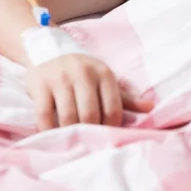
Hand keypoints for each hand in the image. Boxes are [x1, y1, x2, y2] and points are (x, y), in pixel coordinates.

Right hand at [26, 54, 152, 130]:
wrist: (47, 49)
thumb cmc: (81, 70)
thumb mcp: (103, 78)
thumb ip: (125, 96)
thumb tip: (150, 108)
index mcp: (103, 73)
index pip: (113, 108)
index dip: (111, 127)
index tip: (105, 136)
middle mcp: (82, 73)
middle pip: (90, 114)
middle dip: (90, 133)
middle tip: (87, 142)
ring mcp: (60, 78)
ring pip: (68, 116)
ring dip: (69, 134)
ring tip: (71, 141)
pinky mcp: (40, 84)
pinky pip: (44, 115)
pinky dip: (48, 130)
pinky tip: (52, 134)